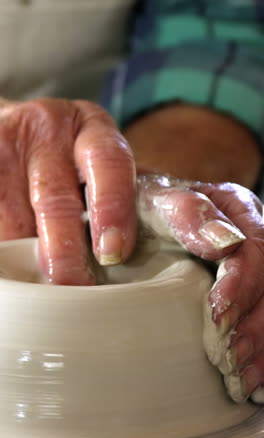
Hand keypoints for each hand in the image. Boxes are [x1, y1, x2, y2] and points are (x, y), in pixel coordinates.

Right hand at [0, 98, 136, 283]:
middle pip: (57, 197)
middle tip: (72, 286)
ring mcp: (12, 141)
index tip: (114, 252)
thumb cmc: (66, 164)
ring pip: (15, 209)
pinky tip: (12, 257)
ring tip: (33, 277)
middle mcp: (53, 128)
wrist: (12, 133)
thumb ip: (114, 203)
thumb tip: (130, 267)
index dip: (113, 208)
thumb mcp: (96, 170)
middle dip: (64, 248)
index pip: (112, 166)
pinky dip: (5, 236)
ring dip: (24, 247)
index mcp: (94, 131)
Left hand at [137, 175, 263, 398]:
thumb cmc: (137, 207)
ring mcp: (248, 264)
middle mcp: (247, 233)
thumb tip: (223, 243)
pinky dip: (262, 354)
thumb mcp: (148, 199)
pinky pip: (262, 316)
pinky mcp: (244, 290)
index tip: (218, 318)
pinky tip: (254, 383)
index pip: (253, 245)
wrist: (133, 216)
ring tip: (240, 381)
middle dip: (254, 325)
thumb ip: (183, 210)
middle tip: (229, 360)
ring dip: (261, 346)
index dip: (241, 285)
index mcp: (230, 206)